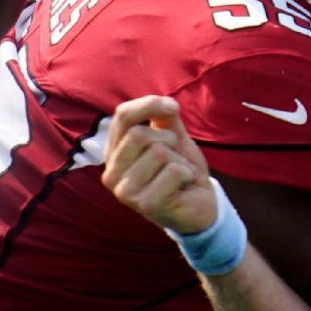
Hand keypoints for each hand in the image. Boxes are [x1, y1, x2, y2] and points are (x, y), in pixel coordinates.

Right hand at [102, 95, 215, 233]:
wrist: (199, 207)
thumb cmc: (180, 170)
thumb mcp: (173, 138)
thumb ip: (164, 118)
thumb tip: (165, 103)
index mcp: (113, 153)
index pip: (122, 116)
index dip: (149, 104)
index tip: (173, 108)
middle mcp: (111, 174)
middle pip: (138, 134)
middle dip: (168, 139)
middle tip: (175, 158)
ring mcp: (124, 192)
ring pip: (158, 152)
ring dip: (179, 160)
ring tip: (178, 175)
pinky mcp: (144, 204)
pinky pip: (173, 170)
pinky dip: (187, 173)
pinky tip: (183, 186)